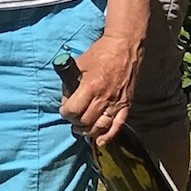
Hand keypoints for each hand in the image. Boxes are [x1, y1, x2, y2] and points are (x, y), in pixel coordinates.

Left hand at [60, 29, 143, 146]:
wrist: (124, 48)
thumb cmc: (99, 53)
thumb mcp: (79, 64)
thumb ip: (70, 82)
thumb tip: (65, 98)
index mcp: (90, 87)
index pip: (73, 110)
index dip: (65, 113)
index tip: (63, 110)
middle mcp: (104, 98)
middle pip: (86, 121)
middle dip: (75, 123)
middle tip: (72, 120)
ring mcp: (117, 103)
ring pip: (100, 126)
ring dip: (89, 132)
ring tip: (81, 130)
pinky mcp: (126, 105)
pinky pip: (118, 125)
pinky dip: (108, 135)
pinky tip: (101, 141)